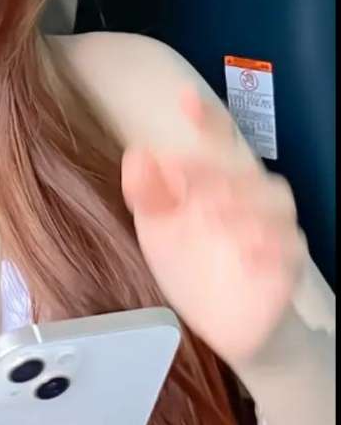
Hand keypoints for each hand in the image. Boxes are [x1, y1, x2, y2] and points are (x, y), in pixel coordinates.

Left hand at [121, 88, 306, 368]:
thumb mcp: (157, 230)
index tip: (185, 100)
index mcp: (217, 179)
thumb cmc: (190, 266)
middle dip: (215, 170)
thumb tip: (136, 154)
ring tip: (210, 215)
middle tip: (185, 182)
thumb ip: (146, 193)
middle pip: (244, 168)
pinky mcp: (286, 265)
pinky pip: (289, 249)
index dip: (206, 119)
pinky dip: (269, 248)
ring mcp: (273, 229)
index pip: (218, 140)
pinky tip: (245, 253)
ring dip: (242, 204)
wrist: (214, 324)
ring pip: (275, 201)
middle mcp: (250, 196)